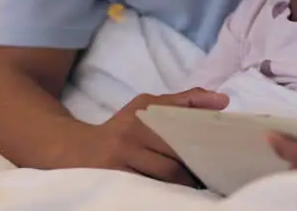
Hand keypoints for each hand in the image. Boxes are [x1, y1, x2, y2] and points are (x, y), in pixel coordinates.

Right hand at [71, 87, 228, 184]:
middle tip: (214, 175)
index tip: (222, 150)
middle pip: (174, 158)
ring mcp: (120, 162)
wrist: (74, 150)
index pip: (182, 127)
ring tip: (199, 186)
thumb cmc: (121, 128)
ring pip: (163, 176)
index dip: (204, 139)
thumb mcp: (147, 107)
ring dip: (183, 184)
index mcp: (143, 115)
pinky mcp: (113, 181)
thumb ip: (185, 101)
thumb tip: (222, 100)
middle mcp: (130, 136)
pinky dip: (163, 193)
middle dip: (195, 167)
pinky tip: (176, 195)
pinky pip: (146, 189)